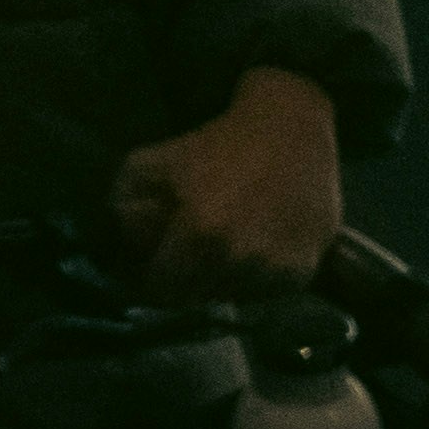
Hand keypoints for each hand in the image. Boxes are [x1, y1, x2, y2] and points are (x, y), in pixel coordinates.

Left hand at [109, 67, 346, 294]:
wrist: (290, 130)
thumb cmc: (214, 146)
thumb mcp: (148, 164)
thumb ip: (124, 208)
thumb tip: (131, 250)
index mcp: (200, 234)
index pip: (163, 291)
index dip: (152, 280)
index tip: (156, 265)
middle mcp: (241, 258)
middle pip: (195, 298)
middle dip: (185, 279)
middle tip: (190, 250)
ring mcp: (277, 268)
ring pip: (231, 298)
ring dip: (220, 280)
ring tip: (223, 243)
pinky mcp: (303, 271)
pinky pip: (264, 293)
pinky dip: (254, 278)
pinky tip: (253, 244)